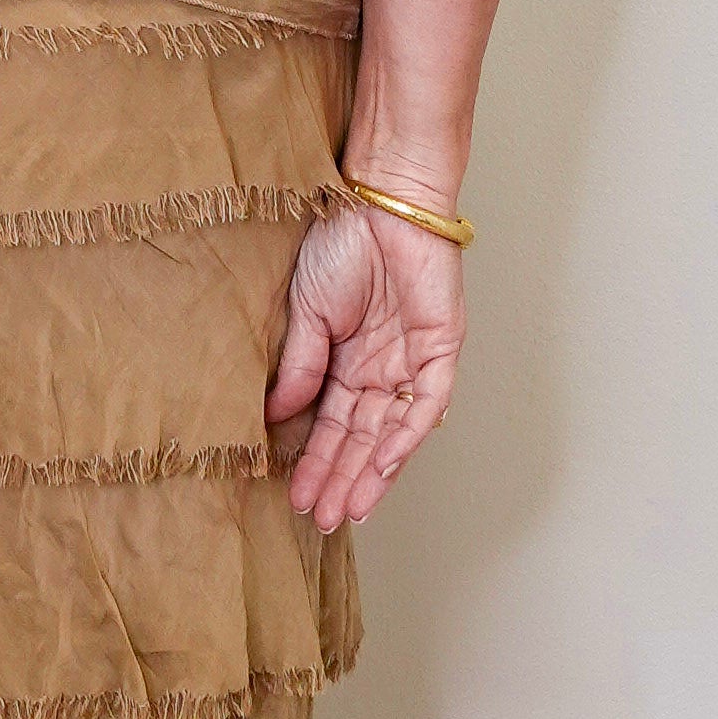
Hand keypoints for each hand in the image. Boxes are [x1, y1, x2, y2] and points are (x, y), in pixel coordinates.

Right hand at [265, 197, 467, 533]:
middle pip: (361, 438)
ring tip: (347, 510)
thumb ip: (299, 367)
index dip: (315, 460)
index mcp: (347, 360)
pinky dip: (405, 436)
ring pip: (392, 432)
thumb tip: (277, 417)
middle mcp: (381, 369)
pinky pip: (425, 404)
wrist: (379, 199)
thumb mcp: (306, 312)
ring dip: (370, 472)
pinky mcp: (440, 349)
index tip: (295, 495)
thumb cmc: (341, 242)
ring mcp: (412, 362)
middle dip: (340, 479)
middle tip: (319, 519)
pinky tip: (381, 468)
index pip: (331, 424)